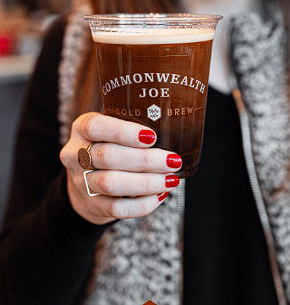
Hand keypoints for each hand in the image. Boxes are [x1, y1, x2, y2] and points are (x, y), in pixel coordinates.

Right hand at [60, 112, 181, 224]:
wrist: (84, 180)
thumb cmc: (108, 145)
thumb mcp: (111, 129)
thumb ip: (132, 126)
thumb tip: (171, 130)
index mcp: (81, 129)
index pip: (96, 127)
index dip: (123, 132)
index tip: (152, 136)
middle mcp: (75, 154)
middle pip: (108, 156)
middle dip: (145, 160)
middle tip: (173, 160)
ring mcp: (80, 182)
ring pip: (111, 184)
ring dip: (146, 183)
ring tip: (171, 179)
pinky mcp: (91, 205)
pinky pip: (116, 208)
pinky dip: (142, 204)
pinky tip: (160, 195)